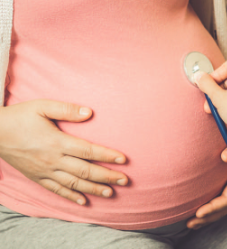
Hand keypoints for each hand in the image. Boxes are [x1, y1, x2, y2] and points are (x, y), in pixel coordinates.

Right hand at [0, 100, 127, 204]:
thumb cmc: (19, 116)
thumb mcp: (42, 106)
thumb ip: (67, 109)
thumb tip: (90, 112)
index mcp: (57, 142)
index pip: (88, 151)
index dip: (107, 156)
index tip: (123, 160)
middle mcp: (53, 160)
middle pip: (85, 171)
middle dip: (107, 176)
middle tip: (125, 180)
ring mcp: (44, 171)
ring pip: (73, 184)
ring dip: (93, 189)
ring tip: (110, 192)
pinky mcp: (36, 177)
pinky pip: (56, 190)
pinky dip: (71, 196)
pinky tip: (84, 201)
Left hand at [187, 136, 226, 229]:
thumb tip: (224, 157)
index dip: (213, 207)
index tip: (199, 213)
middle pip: (225, 207)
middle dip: (208, 217)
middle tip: (189, 223)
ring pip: (224, 205)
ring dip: (209, 214)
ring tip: (191, 222)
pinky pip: (225, 198)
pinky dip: (213, 205)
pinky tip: (202, 207)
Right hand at [194, 59, 226, 147]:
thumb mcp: (219, 98)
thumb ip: (207, 85)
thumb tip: (199, 76)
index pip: (226, 65)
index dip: (214, 75)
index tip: (207, 86)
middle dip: (216, 91)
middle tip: (209, 102)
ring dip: (223, 98)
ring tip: (216, 111)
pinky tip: (226, 114)